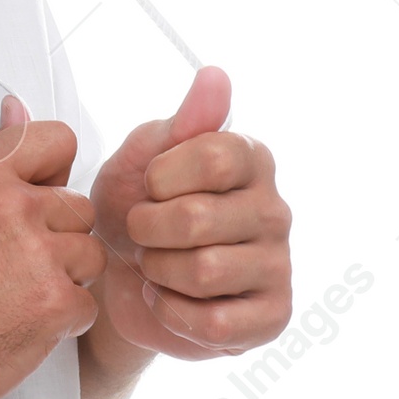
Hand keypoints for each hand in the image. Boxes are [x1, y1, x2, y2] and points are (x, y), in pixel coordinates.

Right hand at [0, 108, 106, 398]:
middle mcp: (11, 204)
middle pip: (77, 208)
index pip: (58, 141)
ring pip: (89, 255)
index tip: (35, 198)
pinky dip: (61, 321)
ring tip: (16, 297)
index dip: (52, 175)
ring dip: (63, 278)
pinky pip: (85, 305)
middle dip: (56, 236)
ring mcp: (36, 255)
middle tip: (13, 265)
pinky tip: (21, 326)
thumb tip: (17, 106)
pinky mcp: (52, 305)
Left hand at [88, 67, 291, 359]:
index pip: (214, 156)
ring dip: (157, 271)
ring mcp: (278, 266)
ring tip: (154, 265)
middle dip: (148, 229)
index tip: (149, 186)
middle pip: (199, 218)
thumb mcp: (142, 157)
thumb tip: (215, 76)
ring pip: (205, 271)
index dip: (162, 177)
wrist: (120, 280)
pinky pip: (214, 323)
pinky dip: (173, 312)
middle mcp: (274, 209)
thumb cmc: (136, 209)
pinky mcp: (271, 317)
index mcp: (251, 160)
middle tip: (142, 232)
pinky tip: (168, 299)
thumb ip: (180, 122)